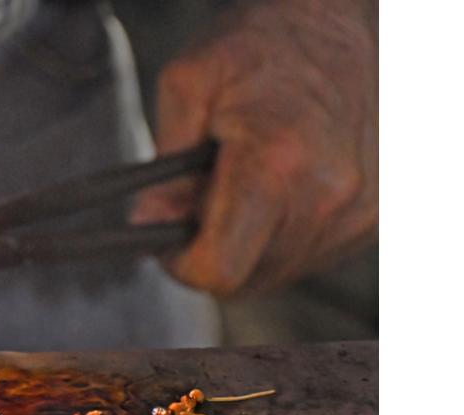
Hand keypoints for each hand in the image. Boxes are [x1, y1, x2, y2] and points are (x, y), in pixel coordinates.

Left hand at [131, 0, 377, 295]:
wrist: (339, 22)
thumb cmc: (261, 45)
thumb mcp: (187, 84)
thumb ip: (163, 168)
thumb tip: (149, 224)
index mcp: (276, 165)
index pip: (221, 270)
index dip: (183, 265)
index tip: (169, 240)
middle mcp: (328, 195)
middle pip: (247, 279)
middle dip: (213, 250)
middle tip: (202, 201)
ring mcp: (359, 210)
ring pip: (279, 274)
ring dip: (249, 244)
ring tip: (243, 185)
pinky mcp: (375, 216)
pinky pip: (311, 256)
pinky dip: (284, 235)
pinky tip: (279, 189)